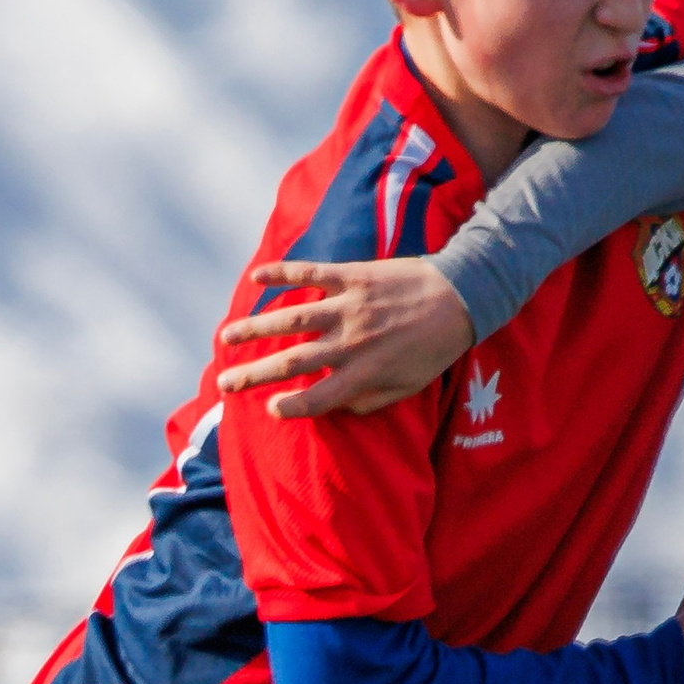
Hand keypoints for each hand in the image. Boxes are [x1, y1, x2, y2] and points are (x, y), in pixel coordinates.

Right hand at [214, 256, 473, 418]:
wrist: (459, 297)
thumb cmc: (432, 349)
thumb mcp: (407, 387)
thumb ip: (369, 400)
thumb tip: (335, 406)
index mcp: (365, 373)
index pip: (318, 398)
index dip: (291, 407)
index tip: (268, 409)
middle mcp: (351, 342)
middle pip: (292, 362)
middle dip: (254, 374)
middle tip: (225, 382)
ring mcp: (348, 306)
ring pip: (291, 317)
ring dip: (254, 327)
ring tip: (226, 337)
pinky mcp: (351, 276)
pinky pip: (310, 273)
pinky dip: (282, 274)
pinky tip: (256, 280)